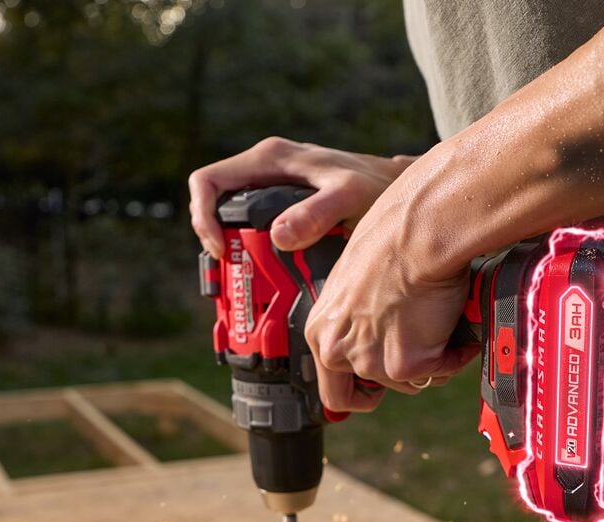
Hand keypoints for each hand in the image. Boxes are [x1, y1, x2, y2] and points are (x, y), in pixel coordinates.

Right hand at [187, 136, 414, 259]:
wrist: (399, 185)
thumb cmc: (378, 185)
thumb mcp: (351, 197)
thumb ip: (317, 213)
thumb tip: (278, 235)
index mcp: (269, 159)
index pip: (208, 181)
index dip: (203, 217)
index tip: (221, 250)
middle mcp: (264, 169)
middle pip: (214, 203)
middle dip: (215, 240)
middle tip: (235, 274)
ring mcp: (270, 187)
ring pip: (228, 217)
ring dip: (231, 249)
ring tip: (247, 279)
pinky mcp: (280, 205)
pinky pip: (248, 226)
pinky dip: (248, 251)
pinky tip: (263, 274)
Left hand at [303, 157, 479, 412]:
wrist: (421, 230)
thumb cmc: (393, 238)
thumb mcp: (357, 281)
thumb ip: (357, 315)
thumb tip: (378, 329)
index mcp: (320, 329)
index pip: (332, 387)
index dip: (360, 391)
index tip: (377, 391)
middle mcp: (337, 350)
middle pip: (376, 386)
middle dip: (402, 373)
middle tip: (424, 352)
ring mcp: (370, 360)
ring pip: (411, 380)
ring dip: (433, 358)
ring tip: (444, 322)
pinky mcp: (404, 364)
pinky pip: (441, 371)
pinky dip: (456, 353)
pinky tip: (460, 326)